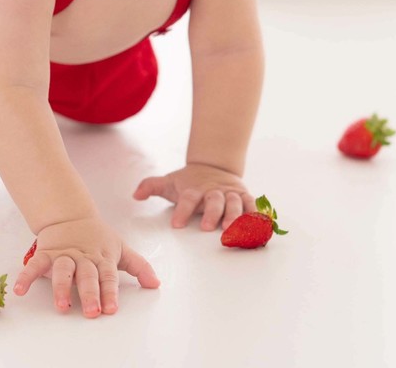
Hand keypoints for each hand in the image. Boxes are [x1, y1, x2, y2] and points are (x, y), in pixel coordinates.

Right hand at [12, 216, 159, 317]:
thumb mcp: (120, 248)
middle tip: (92, 312)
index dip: (110, 292)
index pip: (107, 276)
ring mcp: (63, 255)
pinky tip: (20, 289)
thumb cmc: (97, 237)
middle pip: (87, 276)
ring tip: (62, 306)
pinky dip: (27, 276)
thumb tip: (156, 283)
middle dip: (90, 294)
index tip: (111, 308)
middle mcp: (83, 257)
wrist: (70, 215)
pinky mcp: (46, 253)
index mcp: (102, 257)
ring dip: (61, 288)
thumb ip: (138, 266)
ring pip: (62, 271)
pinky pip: (35, 265)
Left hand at [133, 162, 255, 230]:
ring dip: (235, 216)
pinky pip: (253, 205)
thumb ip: (151, 186)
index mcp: (195, 188)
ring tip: (232, 230)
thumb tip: (135, 194)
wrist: (215, 165)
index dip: (182, 210)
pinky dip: (256, 215)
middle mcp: (214, 190)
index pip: (187, 198)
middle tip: (206, 227)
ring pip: (235, 203)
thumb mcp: (170, 182)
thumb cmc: (190, 181)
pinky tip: (259, 227)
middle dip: (211, 213)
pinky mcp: (245, 196)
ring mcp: (231, 193)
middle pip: (214, 200)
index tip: (176, 225)